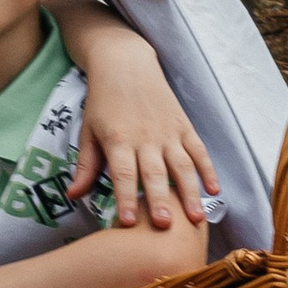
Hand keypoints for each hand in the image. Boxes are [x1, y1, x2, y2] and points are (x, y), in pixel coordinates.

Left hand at [75, 69, 219, 228]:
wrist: (125, 62)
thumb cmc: (103, 101)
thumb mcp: (89, 130)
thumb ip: (86, 166)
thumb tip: (73, 196)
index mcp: (118, 138)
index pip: (122, 173)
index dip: (125, 198)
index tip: (128, 223)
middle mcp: (145, 137)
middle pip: (154, 173)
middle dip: (160, 199)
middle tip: (165, 226)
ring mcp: (167, 132)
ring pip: (181, 165)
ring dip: (189, 192)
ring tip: (195, 218)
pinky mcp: (183, 125)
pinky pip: (199, 149)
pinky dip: (208, 169)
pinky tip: (215, 190)